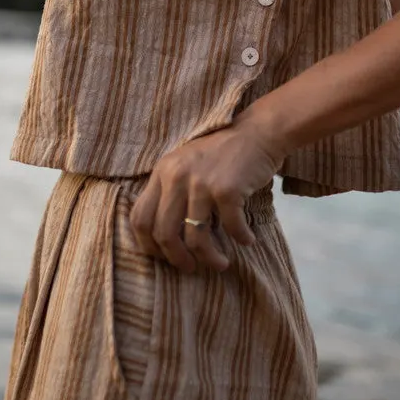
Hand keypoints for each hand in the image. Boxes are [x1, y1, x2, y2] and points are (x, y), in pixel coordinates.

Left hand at [129, 122, 281, 273]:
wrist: (259, 131)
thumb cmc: (224, 153)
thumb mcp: (187, 164)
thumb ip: (171, 190)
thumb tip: (162, 238)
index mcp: (162, 171)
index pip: (140, 217)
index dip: (149, 245)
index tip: (164, 257)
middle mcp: (176, 176)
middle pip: (164, 234)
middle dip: (177, 259)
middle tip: (191, 268)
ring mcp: (201, 183)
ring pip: (195, 238)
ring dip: (210, 258)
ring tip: (221, 264)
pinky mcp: (227, 189)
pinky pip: (230, 227)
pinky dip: (240, 238)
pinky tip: (247, 240)